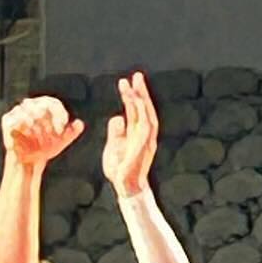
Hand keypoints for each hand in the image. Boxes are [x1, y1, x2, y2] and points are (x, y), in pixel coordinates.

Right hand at [0, 95, 83, 167]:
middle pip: (41, 105)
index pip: (53, 103)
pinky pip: (15, 119)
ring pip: (28, 111)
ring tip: (37, 139)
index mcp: (44, 106)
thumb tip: (79, 124)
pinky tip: (27, 138)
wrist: (28, 163)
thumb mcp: (61, 141)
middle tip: (50, 136)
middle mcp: (31, 106)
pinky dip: (22, 129)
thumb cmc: (43, 149)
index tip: (61, 130)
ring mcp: (18, 112)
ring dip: (35, 126)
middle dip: (47, 122)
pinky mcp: (8, 121)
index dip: (59, 115)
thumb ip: (72, 132)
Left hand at [102, 71, 159, 195]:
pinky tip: (136, 101)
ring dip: (140, 98)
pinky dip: (142, 112)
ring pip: (146, 113)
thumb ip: (116, 132)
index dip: (132, 96)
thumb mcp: (114, 146)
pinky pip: (145, 125)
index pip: (137, 111)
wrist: (125, 187)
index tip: (126, 83)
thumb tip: (118, 117)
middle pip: (144, 108)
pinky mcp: (145, 145)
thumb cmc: (119, 169)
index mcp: (137, 133)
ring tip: (133, 85)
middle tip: (135, 75)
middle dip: (140, 91)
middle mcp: (145, 134)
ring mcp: (147, 139)